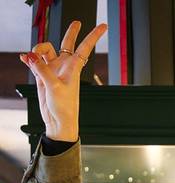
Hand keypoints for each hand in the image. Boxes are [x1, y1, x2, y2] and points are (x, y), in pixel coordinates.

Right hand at [20, 21, 106, 142]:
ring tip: (31, 58)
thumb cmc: (65, 108)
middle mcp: (64, 66)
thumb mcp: (54, 86)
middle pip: (67, 43)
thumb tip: (30, 56)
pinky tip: (24, 59)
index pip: (85, 47)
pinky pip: (34, 61)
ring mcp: (53, 69)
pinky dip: (29, 58)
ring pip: (45, 50)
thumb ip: (42, 69)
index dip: (93, 36)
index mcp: (73, 67)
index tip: (103, 26)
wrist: (58, 121)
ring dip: (36, 49)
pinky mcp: (43, 75)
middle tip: (77, 22)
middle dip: (71, 32)